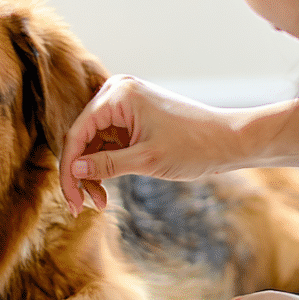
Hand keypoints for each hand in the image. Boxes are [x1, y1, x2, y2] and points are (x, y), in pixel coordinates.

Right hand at [59, 75, 243, 214]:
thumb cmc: (194, 146)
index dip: (69, 170)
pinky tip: (106, 189)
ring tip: (100, 202)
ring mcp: (126, 104)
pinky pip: (109, 142)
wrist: (229, 141)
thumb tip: (73, 171)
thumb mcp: (146, 160)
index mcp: (119, 94)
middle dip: (80, 173)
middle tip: (82, 207)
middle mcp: (118, 92)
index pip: (77, 134)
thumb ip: (106, 165)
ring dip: (93, 172)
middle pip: (83, 137)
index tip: (71, 201)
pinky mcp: (134, 118)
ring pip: (94, 143)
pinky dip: (106, 165)